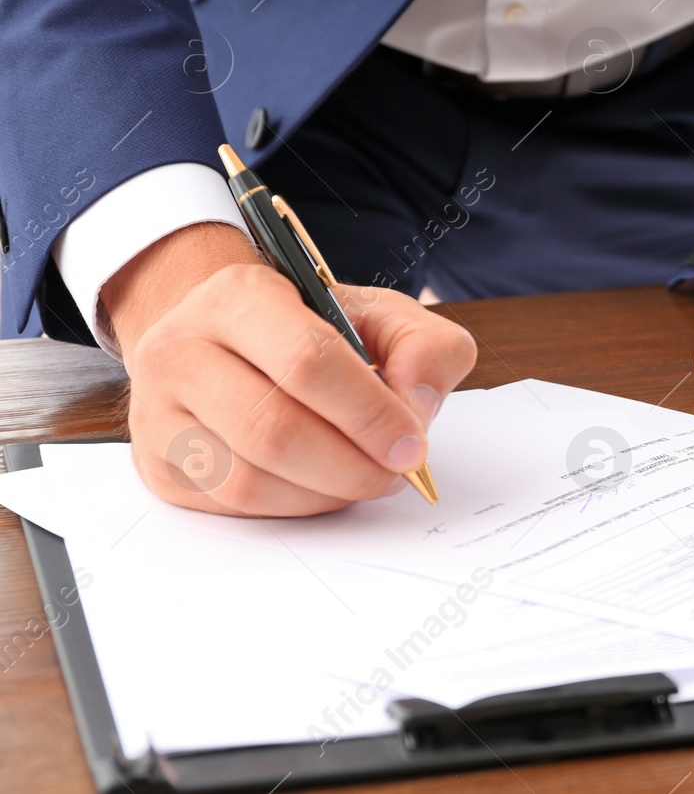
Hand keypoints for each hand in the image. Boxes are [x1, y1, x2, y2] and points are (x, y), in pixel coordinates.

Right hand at [105, 223, 477, 515]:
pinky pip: (231, 506)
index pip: (307, 362)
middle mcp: (181, 348)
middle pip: (273, 430)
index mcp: (239, 295)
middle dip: (352, 464)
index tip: (412, 445)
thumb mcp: (381, 316)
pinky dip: (293, 507)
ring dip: (325, 492)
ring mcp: (158, 410)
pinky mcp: (158, 463)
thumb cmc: (312, 330)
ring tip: (366, 477)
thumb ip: (425, 347)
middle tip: (396, 472)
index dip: (369, 414)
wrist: (233, 341)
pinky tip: (324, 486)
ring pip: (247, 478)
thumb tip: (417, 405)